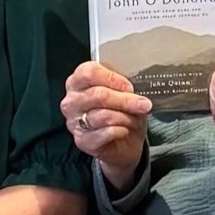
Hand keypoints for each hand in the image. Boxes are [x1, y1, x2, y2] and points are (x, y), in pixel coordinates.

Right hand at [62, 60, 151, 189]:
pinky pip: (106, 132)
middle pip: (98, 95)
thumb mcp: (123, 92)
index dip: (112, 78)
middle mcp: (72, 101)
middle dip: (125, 100)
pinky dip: (121, 130)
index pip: (89, 73)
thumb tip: (131, 89)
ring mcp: (74, 122)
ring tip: (134, 119)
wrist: (123, 142)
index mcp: (77, 82)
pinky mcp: (82, 141)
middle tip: (143, 104)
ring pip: (104, 115)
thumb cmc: (120, 112)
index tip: (129, 86)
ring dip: (125, 117)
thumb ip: (123, 86)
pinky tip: (124, 130)